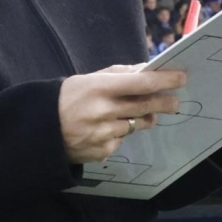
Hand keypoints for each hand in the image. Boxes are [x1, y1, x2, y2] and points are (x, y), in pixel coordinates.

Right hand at [59, 67, 185, 162]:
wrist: (40, 129)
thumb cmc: (67, 98)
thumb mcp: (88, 79)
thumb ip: (118, 75)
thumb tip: (146, 70)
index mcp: (99, 87)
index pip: (141, 83)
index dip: (164, 80)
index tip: (181, 77)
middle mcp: (103, 111)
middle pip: (145, 106)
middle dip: (165, 102)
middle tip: (175, 102)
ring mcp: (104, 133)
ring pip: (136, 125)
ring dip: (143, 118)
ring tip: (142, 113)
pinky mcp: (102, 151)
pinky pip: (122, 139)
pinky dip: (121, 133)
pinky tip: (107, 129)